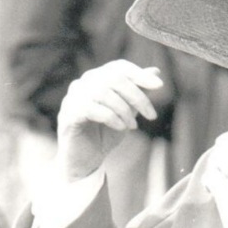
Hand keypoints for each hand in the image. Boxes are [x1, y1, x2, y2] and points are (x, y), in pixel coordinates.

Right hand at [56, 60, 161, 181]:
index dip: (140, 75)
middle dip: (137, 97)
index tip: (159, 86)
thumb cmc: (106, 132)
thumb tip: (156, 72)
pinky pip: (92, 109)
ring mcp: (73, 97)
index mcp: (97, 78)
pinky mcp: (68, 114)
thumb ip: (138, 91)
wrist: (85, 160)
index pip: (120, 67)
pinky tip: (121, 128)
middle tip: (151, 115)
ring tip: (133, 126)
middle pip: (114, 79)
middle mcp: (83, 83)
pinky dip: (112, 118)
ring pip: (103, 92)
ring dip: (124, 110)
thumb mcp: (128, 110)